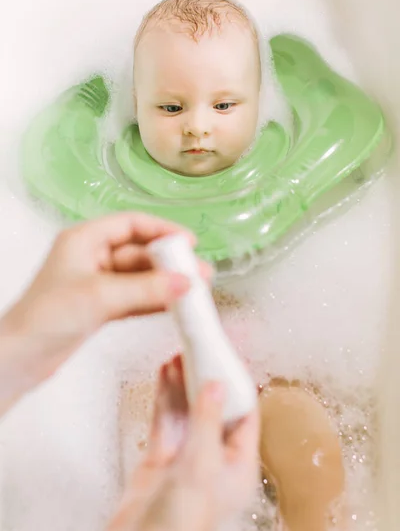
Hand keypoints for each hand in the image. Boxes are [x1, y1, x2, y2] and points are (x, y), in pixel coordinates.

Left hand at [0, 213, 210, 412]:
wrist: (21, 358)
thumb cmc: (46, 317)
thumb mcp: (100, 296)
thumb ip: (146, 289)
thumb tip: (186, 283)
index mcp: (84, 239)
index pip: (131, 224)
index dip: (162, 230)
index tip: (189, 242)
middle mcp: (91, 257)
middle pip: (139, 252)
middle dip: (170, 263)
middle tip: (199, 273)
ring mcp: (97, 283)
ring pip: (140, 278)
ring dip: (166, 284)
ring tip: (196, 292)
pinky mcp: (100, 307)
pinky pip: (135, 299)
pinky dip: (154, 302)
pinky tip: (175, 307)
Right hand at [108, 355, 258, 530]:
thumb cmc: (180, 523)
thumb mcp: (200, 466)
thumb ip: (207, 422)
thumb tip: (218, 386)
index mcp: (239, 466)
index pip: (245, 415)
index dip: (238, 384)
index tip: (230, 358)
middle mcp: (215, 457)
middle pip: (215, 407)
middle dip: (206, 378)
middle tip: (202, 351)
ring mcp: (187, 455)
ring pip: (188, 409)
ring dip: (184, 382)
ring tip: (180, 355)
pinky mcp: (163, 455)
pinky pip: (167, 418)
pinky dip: (166, 395)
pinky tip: (165, 374)